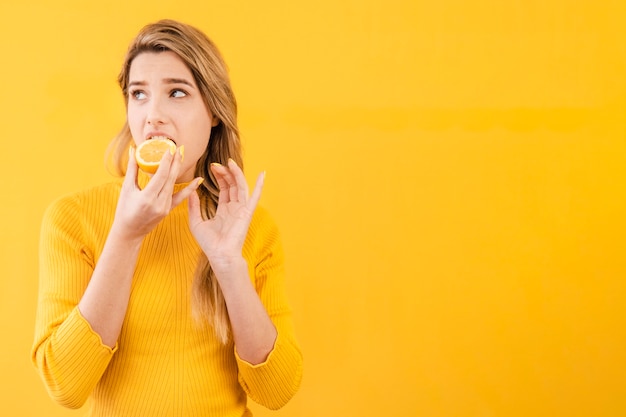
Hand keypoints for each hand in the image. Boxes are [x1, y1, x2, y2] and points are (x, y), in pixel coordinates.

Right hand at [112, 146, 202, 240]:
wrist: (130, 232)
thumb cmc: (124, 210)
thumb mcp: (127, 189)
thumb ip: (132, 169)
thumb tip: (134, 150)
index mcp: (147, 198)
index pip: (161, 176)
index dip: (166, 161)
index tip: (170, 149)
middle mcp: (159, 203)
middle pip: (170, 178)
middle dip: (175, 162)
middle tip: (179, 148)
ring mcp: (165, 207)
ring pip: (174, 185)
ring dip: (178, 169)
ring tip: (181, 156)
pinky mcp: (169, 210)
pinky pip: (181, 197)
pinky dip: (189, 188)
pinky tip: (198, 179)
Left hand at [188, 159, 263, 274]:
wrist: (219, 255)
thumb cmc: (209, 244)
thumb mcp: (196, 222)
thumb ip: (194, 207)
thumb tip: (191, 191)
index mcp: (225, 210)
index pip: (225, 188)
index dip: (220, 177)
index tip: (212, 167)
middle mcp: (235, 208)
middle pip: (233, 185)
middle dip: (226, 173)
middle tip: (216, 164)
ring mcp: (242, 209)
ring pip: (241, 186)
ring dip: (236, 174)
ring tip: (229, 163)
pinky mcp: (247, 212)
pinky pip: (255, 196)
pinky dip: (260, 185)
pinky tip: (262, 174)